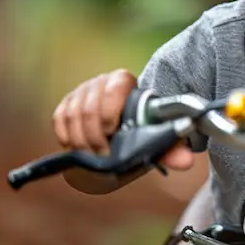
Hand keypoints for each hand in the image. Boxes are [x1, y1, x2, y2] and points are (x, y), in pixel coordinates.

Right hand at [52, 68, 192, 170]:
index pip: (114, 86)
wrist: (127, 121)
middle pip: (88, 106)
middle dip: (94, 135)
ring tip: (92, 154)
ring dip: (80, 139)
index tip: (112, 134)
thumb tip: (185, 162)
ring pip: (72, 114)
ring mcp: (81, 92)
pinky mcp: (67, 104)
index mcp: (125, 82)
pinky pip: (59, 117)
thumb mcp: (158, 135)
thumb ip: (172, 146)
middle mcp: (100, 82)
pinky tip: (77, 147)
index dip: (109, 111)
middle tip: (102, 154)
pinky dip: (66, 135)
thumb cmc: (144, 126)